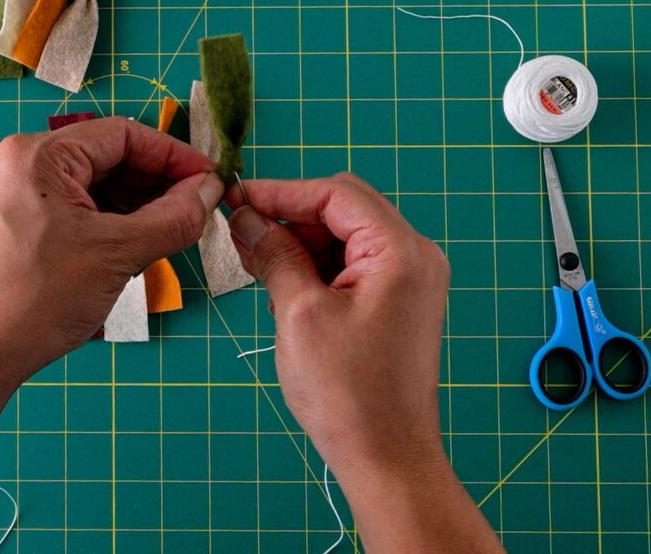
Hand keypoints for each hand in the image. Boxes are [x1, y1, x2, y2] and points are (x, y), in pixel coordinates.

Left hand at [0, 117, 222, 386]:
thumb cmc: (35, 301)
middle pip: (107, 155)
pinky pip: (74, 203)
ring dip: (135, 203)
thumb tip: (209, 190)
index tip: (208, 179)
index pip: (122, 135)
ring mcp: (14, 188)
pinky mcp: (15, 216)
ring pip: (93, 181)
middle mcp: (20, 160)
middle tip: (195, 209)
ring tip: (169, 232)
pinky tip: (135, 243)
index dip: (172, 156)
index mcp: (37, 154)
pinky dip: (109, 219)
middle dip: (155, 183)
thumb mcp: (118, 255)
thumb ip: (173, 217)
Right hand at [226, 173, 450, 477]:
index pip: (335, 194)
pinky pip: (353, 265)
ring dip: (300, 245)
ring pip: (344, 237)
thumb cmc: (347, 392)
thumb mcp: (298, 313)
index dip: (281, 193)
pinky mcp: (399, 302)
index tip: (236, 200)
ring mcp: (410, 280)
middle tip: (241, 235)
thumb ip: (275, 254)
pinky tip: (283, 291)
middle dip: (289, 218)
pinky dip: (316, 269)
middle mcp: (414, 256)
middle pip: (343, 210)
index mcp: (399, 250)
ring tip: (257, 269)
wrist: (386, 457)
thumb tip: (247, 218)